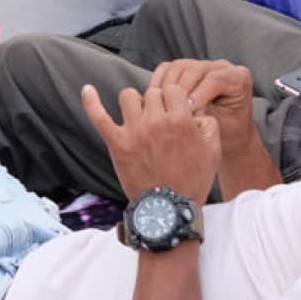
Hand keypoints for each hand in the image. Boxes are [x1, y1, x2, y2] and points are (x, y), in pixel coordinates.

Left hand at [79, 80, 219, 203]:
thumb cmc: (193, 180)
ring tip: (140, 115)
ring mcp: (134, 131)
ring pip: (128, 96)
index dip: (175, 99)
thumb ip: (208, 123)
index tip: (176, 111)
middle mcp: (155, 121)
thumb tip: (195, 111)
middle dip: (158, 103)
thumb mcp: (213, 151)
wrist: (168, 210)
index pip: (173, 90)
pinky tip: (87, 89)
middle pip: (152, 93)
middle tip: (161, 121)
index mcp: (180, 120)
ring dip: (135, 103)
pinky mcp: (116, 143)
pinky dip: (91, 101)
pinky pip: (98, 116)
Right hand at [148, 59, 258, 162]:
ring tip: (162, 106)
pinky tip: (154, 97)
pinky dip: (159, 81)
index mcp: (239, 77)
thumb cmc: (228, 132)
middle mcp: (221, 66)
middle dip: (181, 90)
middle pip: (195, 70)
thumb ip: (206, 112)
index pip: (216, 79)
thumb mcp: (221, 125)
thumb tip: (187, 106)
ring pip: (179, 67)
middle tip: (171, 110)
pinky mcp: (186, 68)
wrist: (226, 134)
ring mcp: (202, 65)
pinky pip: (168, 68)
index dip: (200, 94)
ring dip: (167, 86)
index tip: (189, 111)